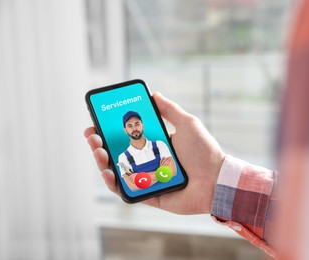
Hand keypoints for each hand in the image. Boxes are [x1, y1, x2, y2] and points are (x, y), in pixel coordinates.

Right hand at [84, 92, 225, 213]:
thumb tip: (154, 94)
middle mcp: (149, 161)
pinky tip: (108, 173)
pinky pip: (127, 190)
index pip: (127, 136)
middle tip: (92, 136)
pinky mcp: (149, 195)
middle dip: (100, 144)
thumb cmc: (204, 152)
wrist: (216, 179)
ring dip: (102, 161)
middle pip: (118, 153)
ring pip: (118, 171)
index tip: (97, 121)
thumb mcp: (187, 123)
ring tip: (98, 151)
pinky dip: (114, 183)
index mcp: (156, 144)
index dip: (110, 130)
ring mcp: (147, 179)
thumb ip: (170, 110)